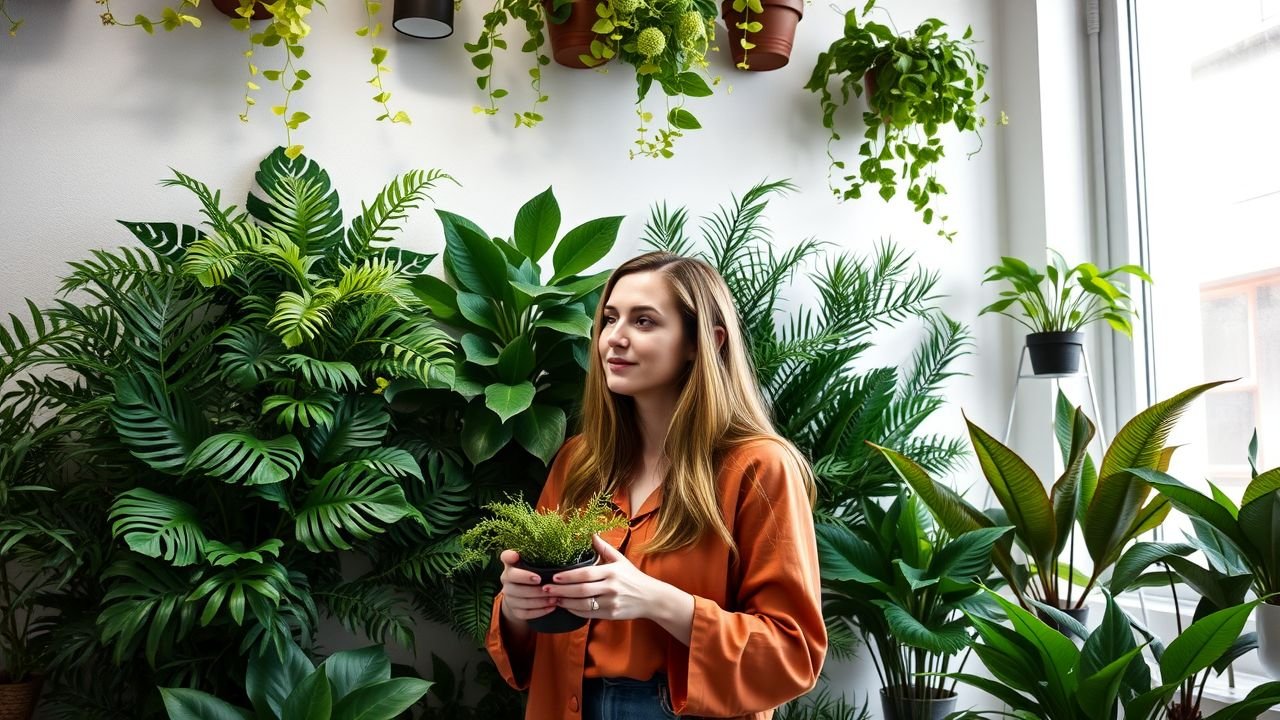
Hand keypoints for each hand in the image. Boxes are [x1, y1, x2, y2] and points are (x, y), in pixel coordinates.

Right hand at [498, 550, 556, 623]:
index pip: (505, 556)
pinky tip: (552, 607)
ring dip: (540, 599)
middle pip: (515, 582)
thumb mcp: (535, 563)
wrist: (523, 598)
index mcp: (510, 564)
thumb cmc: (534, 574)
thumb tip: (559, 548)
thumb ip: (539, 556)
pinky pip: (525, 612)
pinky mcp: (514, 610)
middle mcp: (506, 579)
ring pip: (522, 599)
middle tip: (548, 585)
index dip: (510, 557)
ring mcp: (508, 596)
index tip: (518, 557)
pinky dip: (540, 611)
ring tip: (555, 598)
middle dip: (532, 585)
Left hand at [543, 534, 667, 621]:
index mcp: (612, 572)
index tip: (554, 576)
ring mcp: (611, 602)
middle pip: (581, 590)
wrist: (651, 598)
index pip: (586, 574)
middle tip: (545, 589)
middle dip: (561, 590)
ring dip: (566, 602)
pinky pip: (589, 614)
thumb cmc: (633, 577)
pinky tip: (566, 607)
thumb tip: (590, 533)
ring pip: (583, 604)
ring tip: (553, 598)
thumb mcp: (620, 559)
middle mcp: (611, 587)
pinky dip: (575, 611)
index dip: (568, 576)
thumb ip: (603, 547)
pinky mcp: (611, 614)